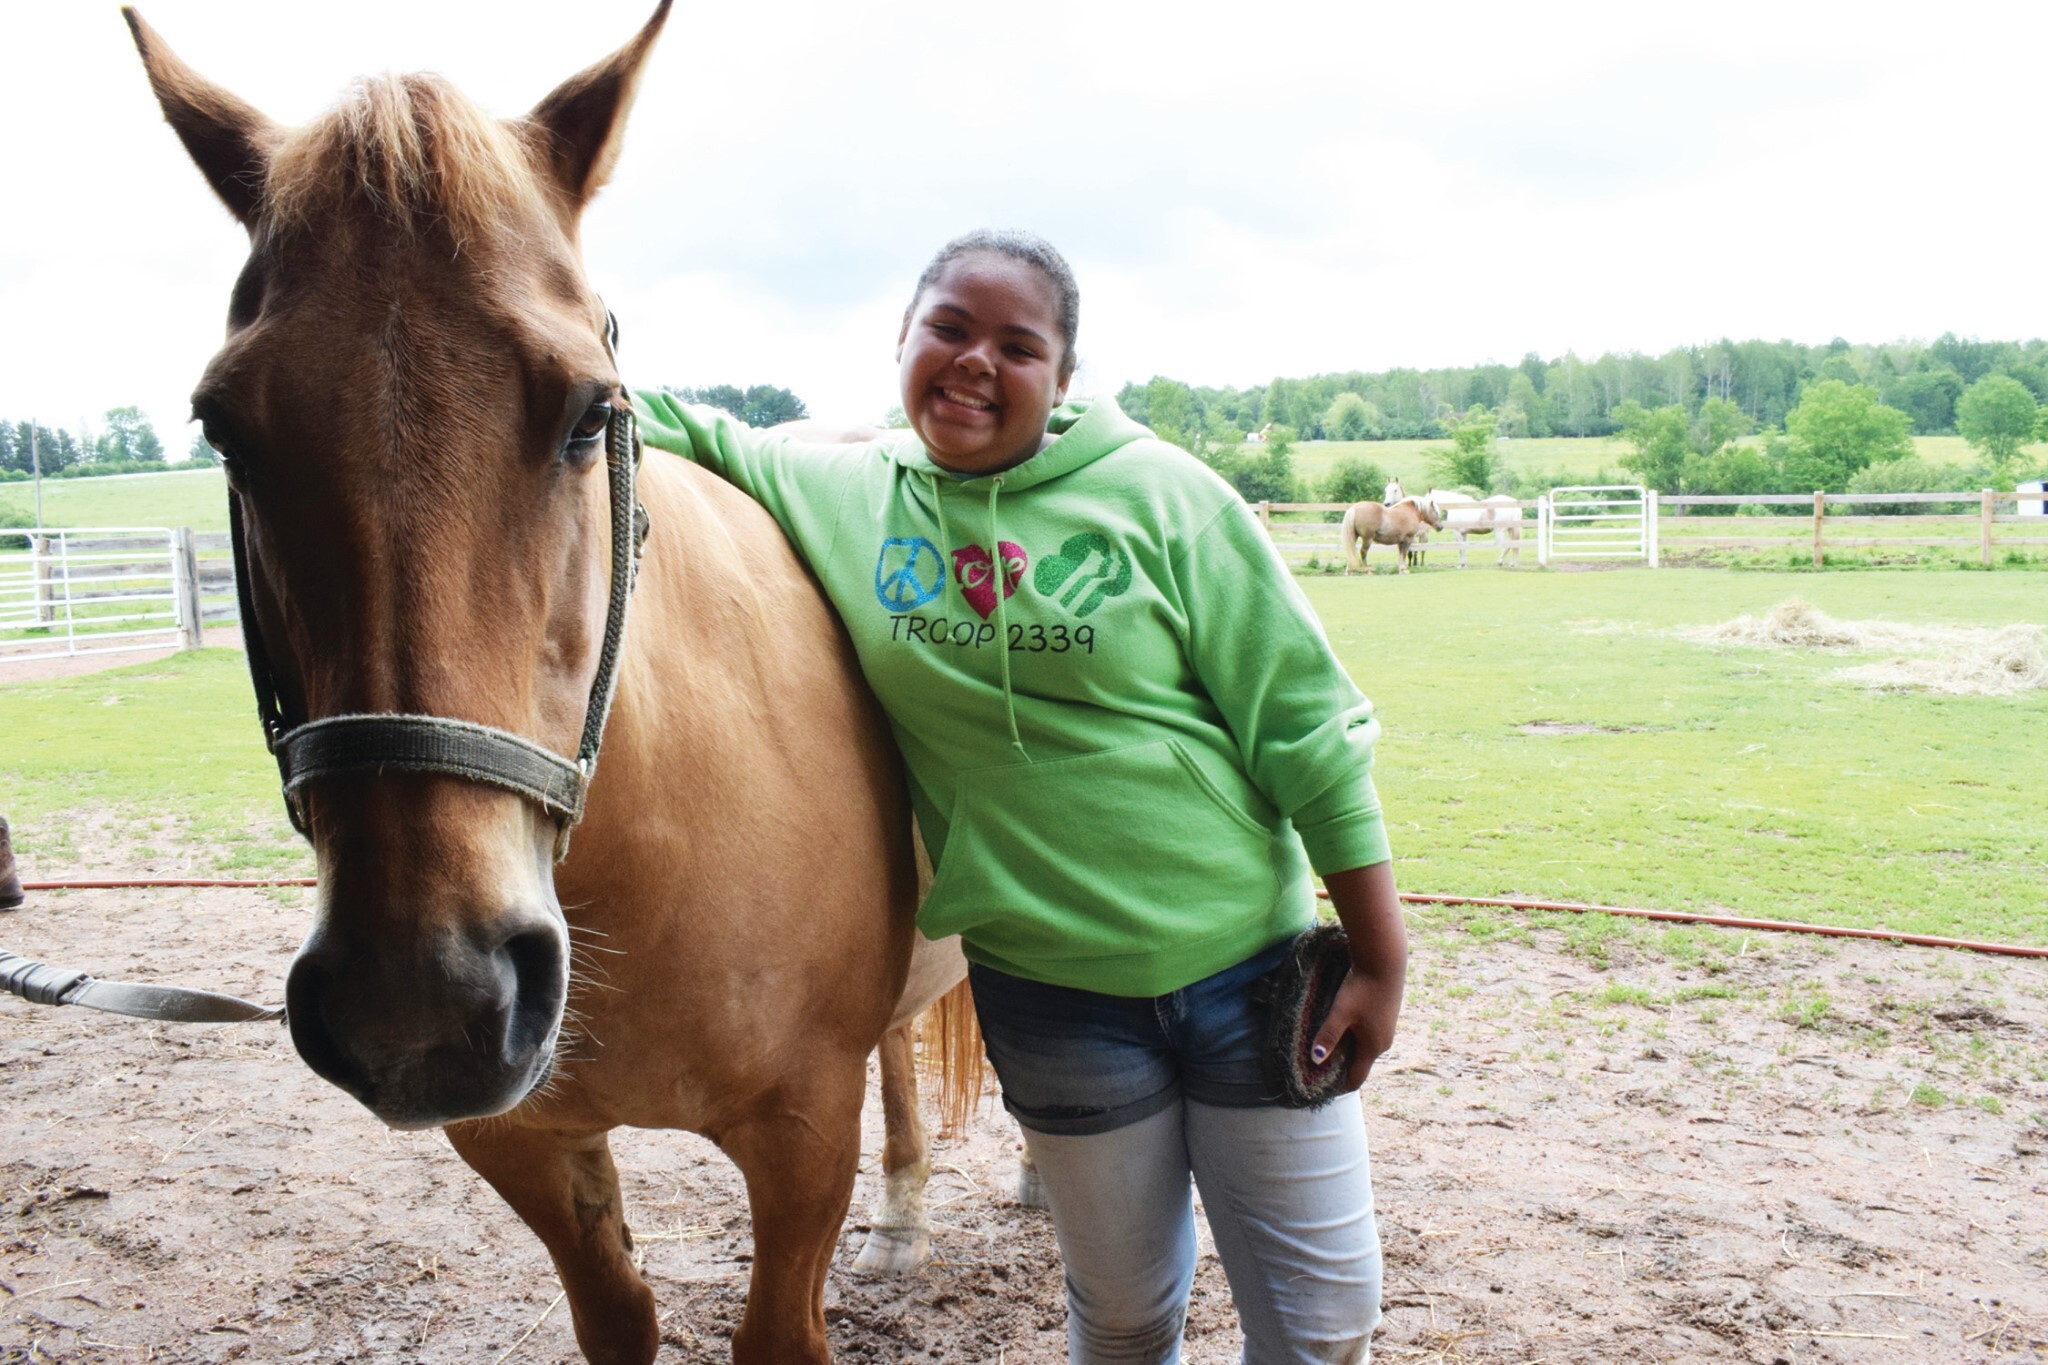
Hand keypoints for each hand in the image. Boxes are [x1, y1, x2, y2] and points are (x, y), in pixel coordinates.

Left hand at [1312, 862, 1408, 1091]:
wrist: (1384, 962)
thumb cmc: (1362, 988)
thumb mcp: (1340, 1013)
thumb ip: (1328, 1036)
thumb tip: (1316, 1060)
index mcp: (1373, 1047)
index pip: (1357, 1078)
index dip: (1341, 1087)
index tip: (1325, 1090)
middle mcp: (1384, 1041)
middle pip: (1361, 1063)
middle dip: (1342, 1067)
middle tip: (1320, 1068)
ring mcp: (1387, 1028)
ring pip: (1365, 1047)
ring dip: (1349, 1049)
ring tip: (1329, 1048)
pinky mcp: (1386, 1014)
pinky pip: (1369, 1034)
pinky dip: (1356, 1036)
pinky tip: (1344, 1027)